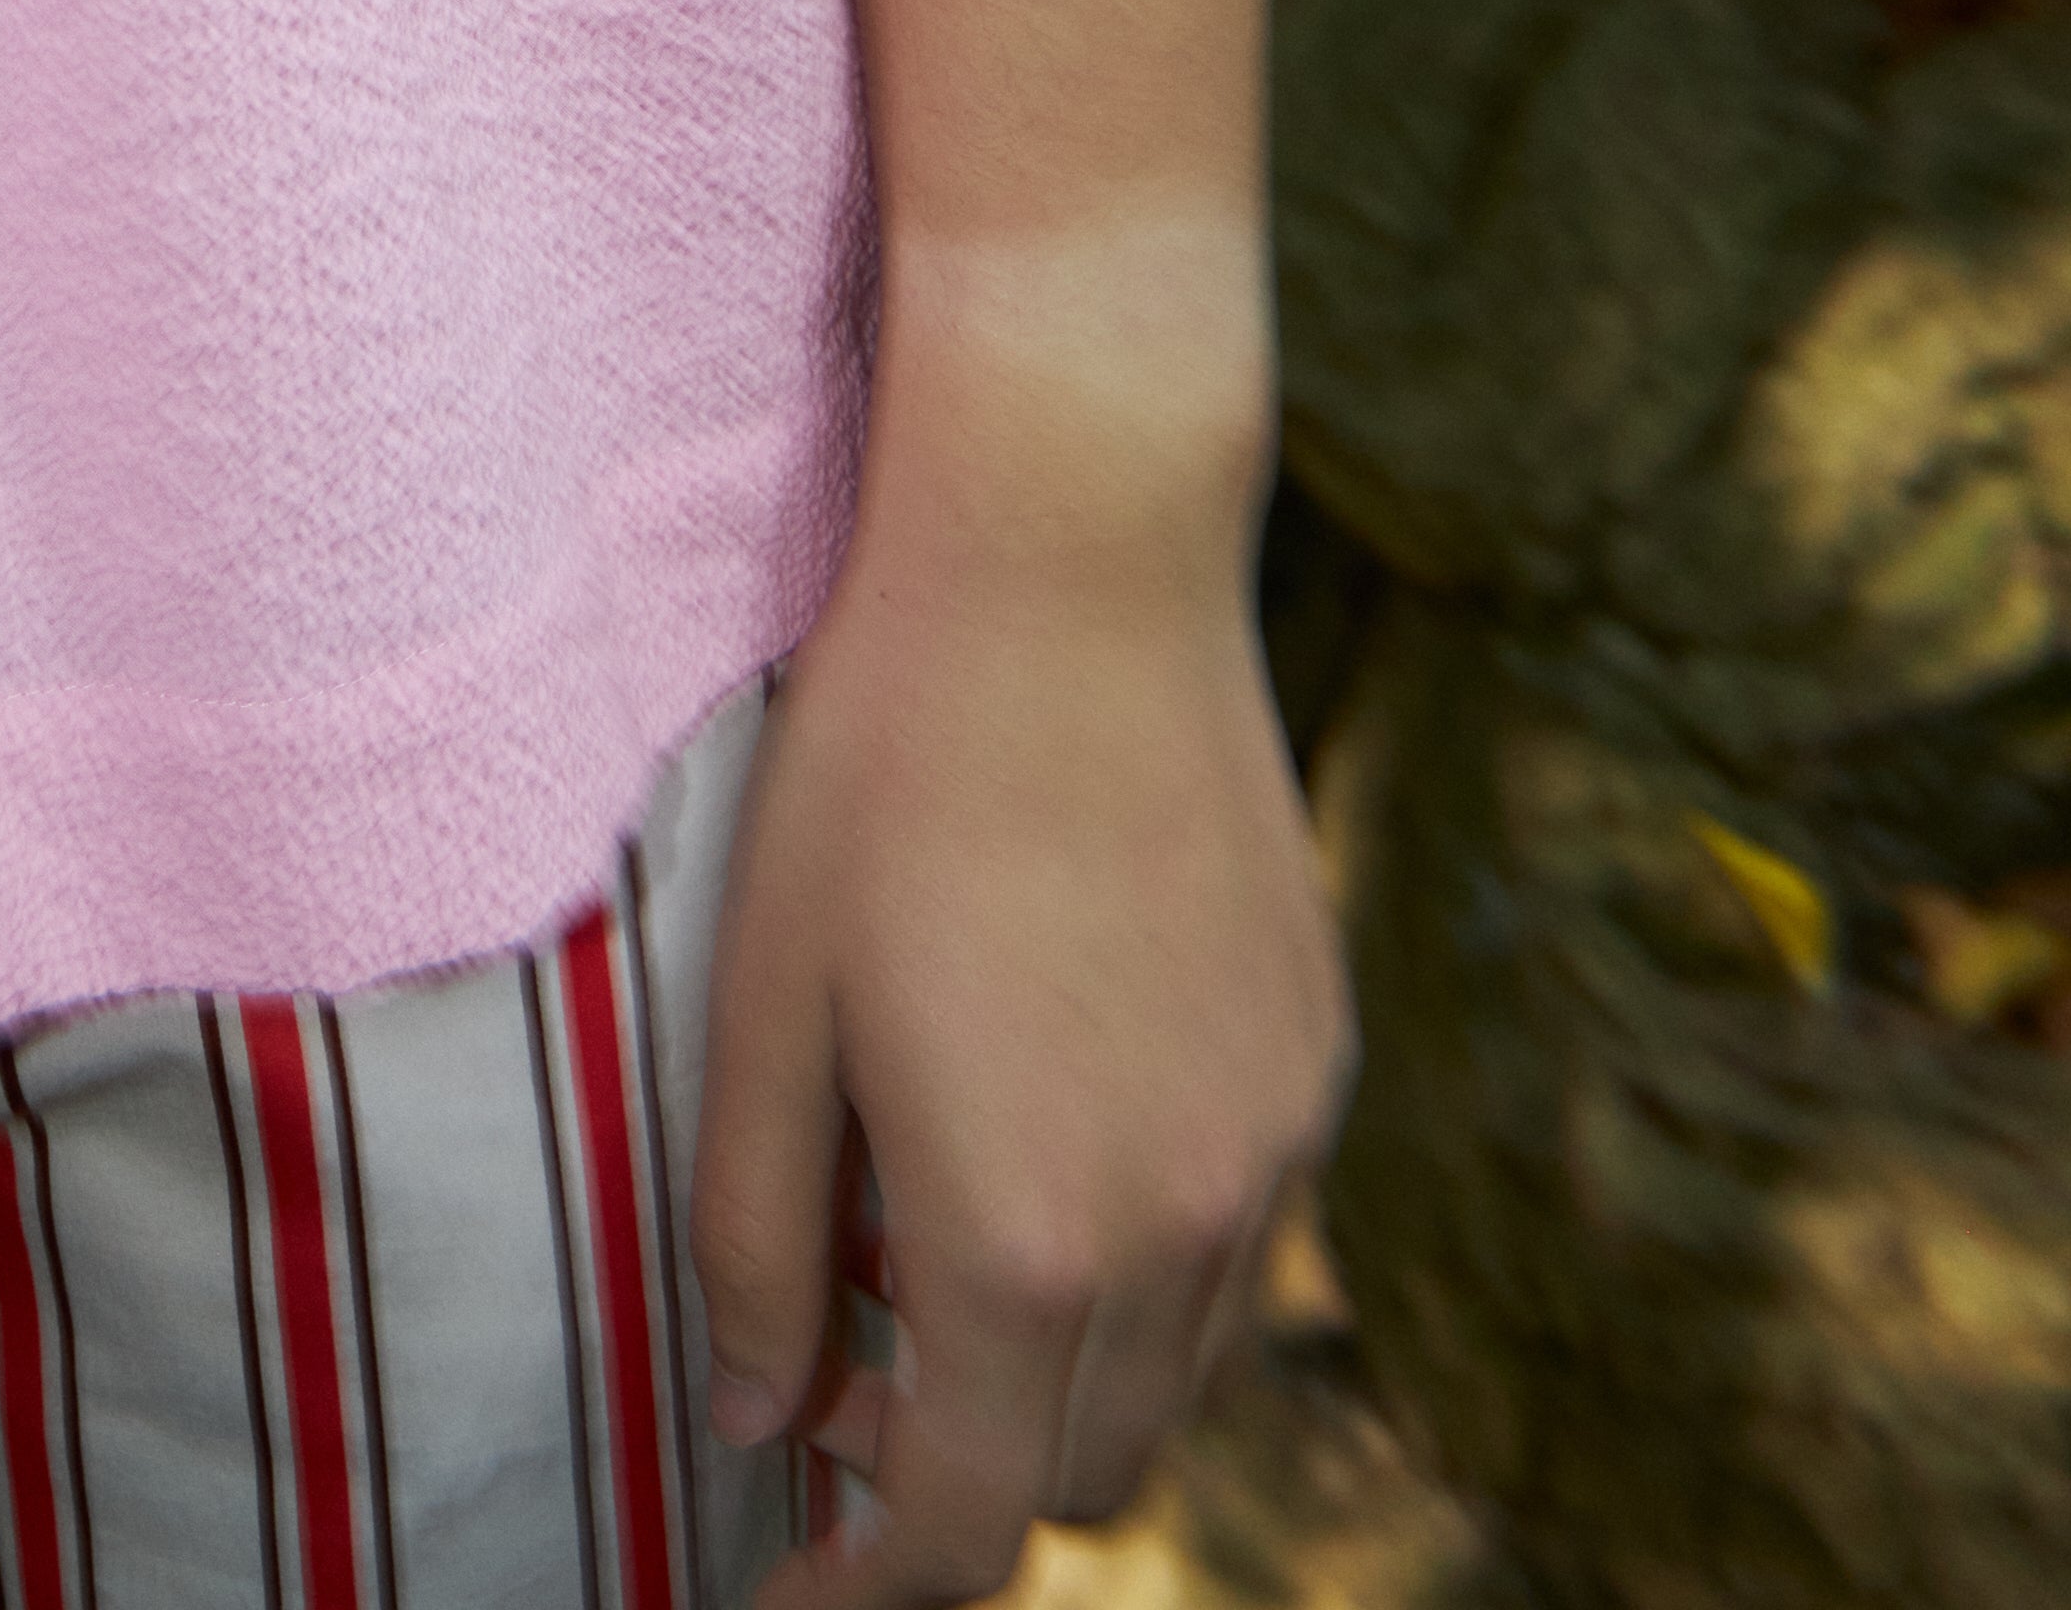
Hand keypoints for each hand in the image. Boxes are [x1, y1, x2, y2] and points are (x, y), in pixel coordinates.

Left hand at [686, 460, 1353, 1604]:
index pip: (963, 1521)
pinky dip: (1139, 1261)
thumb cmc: (888, 762)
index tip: (786, 1574)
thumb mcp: (771, 999)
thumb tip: (755, 1415)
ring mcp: (1269, 1145)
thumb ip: (760, 1235)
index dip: (866, 1583)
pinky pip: (1236, 1243)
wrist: (1077, 563)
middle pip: (1079, 1472)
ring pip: (1173, 1375)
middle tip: (833, 1368)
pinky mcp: (1314, 1058)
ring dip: (1054, 1373)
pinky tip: (1042, 1125)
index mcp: (1021, 1234)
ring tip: (924, 1239)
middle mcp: (1177, 1226)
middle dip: (954, 1473)